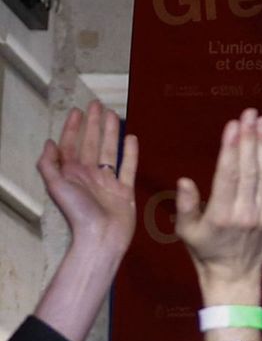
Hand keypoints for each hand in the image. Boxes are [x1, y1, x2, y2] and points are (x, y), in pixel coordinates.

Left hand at [37, 101, 137, 254]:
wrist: (101, 236)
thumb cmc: (78, 213)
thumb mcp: (56, 186)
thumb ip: (49, 164)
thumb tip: (50, 142)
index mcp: (72, 172)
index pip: (71, 143)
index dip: (73, 126)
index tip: (78, 110)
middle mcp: (89, 174)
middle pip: (91, 142)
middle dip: (93, 123)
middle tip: (97, 104)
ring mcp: (108, 181)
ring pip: (110, 151)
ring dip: (111, 132)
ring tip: (113, 115)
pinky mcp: (125, 190)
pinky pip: (128, 167)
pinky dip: (131, 153)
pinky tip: (132, 138)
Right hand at [175, 109, 261, 305]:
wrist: (235, 275)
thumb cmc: (206, 252)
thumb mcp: (186, 231)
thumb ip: (187, 205)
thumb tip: (185, 180)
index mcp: (222, 214)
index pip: (229, 175)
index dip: (232, 148)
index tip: (233, 126)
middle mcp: (246, 213)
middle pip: (249, 169)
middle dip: (250, 138)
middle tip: (250, 114)